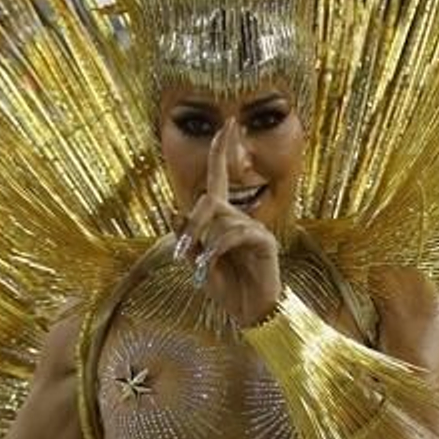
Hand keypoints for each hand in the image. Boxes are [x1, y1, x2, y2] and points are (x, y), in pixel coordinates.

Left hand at [175, 120, 282, 327]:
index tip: (227, 124)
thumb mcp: (197, 262)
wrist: (248, 314)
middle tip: (182, 250)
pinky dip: (218, 249)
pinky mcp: (264, 242)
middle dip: (192, 223)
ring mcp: (254, 229)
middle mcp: (240, 218)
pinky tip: (213, 264)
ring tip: (202, 266)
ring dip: (204, 242)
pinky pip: (235, 234)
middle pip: (211, 201)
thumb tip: (174, 210)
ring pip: (221, 219)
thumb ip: (187, 238)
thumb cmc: (226, 288)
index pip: (221, 178)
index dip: (221, 151)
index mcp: (223, 219)